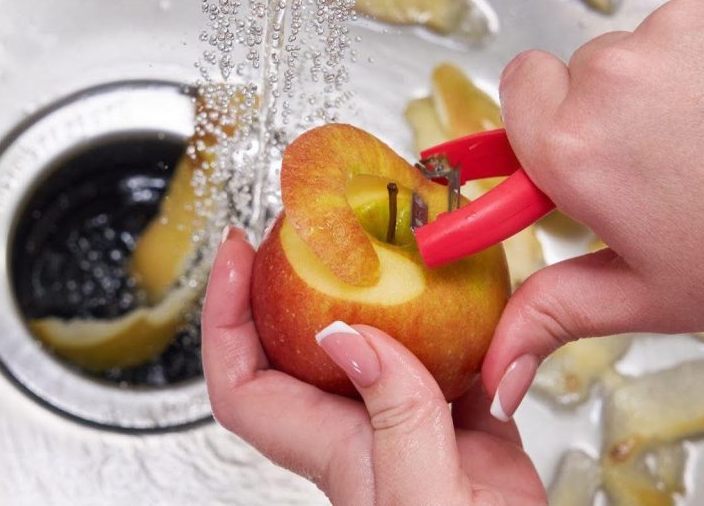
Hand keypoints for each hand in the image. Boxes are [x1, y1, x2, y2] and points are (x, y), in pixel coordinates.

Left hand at [202, 228, 545, 504]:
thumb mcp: (426, 493)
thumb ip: (395, 417)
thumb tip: (347, 334)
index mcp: (334, 446)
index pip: (243, 382)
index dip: (224, 317)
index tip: (239, 255)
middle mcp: (362, 426)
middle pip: (298, 346)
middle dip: (289, 280)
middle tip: (306, 224)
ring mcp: (413, 420)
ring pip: (376, 340)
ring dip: (375, 288)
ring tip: (386, 237)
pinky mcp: (465, 420)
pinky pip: (452, 353)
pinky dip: (461, 318)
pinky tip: (479, 292)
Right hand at [482, 0, 703, 420]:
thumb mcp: (658, 295)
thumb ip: (558, 313)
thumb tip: (500, 364)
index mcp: (579, 148)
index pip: (518, 89)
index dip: (549, 114)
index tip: (587, 138)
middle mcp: (618, 73)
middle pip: (593, 70)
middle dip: (625, 107)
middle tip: (687, 156)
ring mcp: (685, 19)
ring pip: (661, 39)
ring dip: (689, 74)